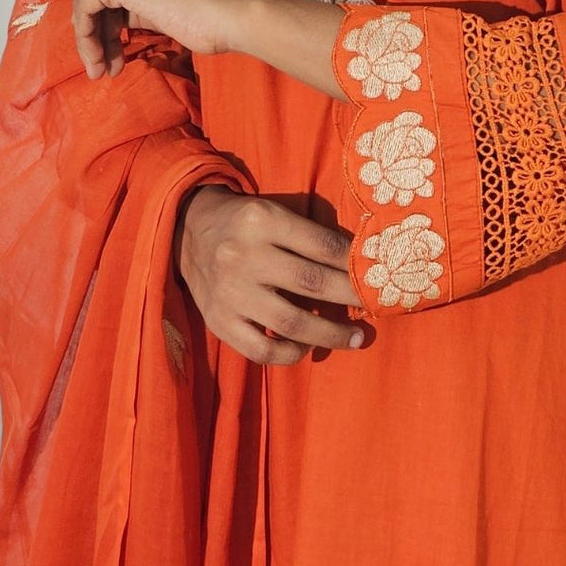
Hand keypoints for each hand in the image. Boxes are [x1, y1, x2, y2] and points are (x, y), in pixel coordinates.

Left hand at [71, 0, 247, 79]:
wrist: (232, 16)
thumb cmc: (212, 18)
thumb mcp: (167, 5)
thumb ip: (140, 5)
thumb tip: (111, 26)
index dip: (111, 22)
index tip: (118, 54)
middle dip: (100, 33)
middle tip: (108, 67)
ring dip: (92, 40)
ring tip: (103, 71)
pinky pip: (85, 6)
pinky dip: (86, 36)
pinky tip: (99, 60)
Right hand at [174, 185, 366, 363]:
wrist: (188, 231)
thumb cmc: (244, 223)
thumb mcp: (274, 212)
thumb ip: (309, 235)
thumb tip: (358, 262)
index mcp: (262, 221)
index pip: (321, 245)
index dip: (353, 262)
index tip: (377, 274)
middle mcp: (244, 256)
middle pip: (311, 282)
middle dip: (350, 297)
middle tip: (376, 305)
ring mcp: (229, 292)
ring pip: (291, 322)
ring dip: (330, 334)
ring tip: (356, 337)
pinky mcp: (218, 321)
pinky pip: (260, 349)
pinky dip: (289, 353)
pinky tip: (307, 347)